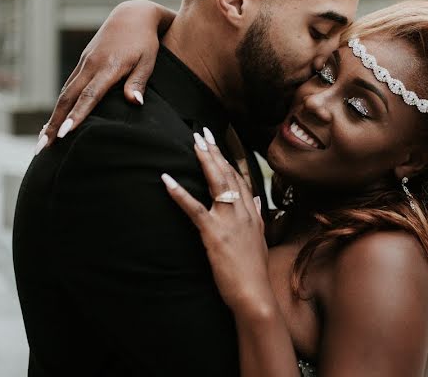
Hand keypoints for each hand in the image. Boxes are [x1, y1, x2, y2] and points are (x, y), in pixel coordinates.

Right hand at [36, 0, 175, 153]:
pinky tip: (54, 120)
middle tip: (42, 148)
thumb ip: (138, 81)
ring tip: (43, 141)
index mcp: (108, 67)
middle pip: (68, 98)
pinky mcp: (82, 63)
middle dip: (54, 124)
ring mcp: (84, 63)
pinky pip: (68, 87)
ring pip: (64, 93)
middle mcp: (91, 65)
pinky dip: (60, 105)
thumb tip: (135, 103)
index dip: (77, 116)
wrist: (132, 15)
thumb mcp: (148, 60)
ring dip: (53, 118)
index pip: (89, 96)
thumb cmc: (144, 41)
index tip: (65, 134)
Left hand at [162, 129, 271, 313]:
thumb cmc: (254, 272)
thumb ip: (256, 218)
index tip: (219, 142)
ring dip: (204, 160)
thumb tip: (254, 202)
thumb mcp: (260, 240)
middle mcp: (242, 211)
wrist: (254, 294)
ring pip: (216, 182)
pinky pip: (194, 208)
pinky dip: (179, 192)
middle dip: (214, 151)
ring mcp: (228, 220)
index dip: (228, 158)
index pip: (239, 178)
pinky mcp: (213, 233)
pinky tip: (167, 179)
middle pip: (227, 174)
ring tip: (193, 142)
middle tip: (202, 133)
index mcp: (251, 213)